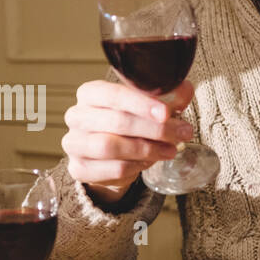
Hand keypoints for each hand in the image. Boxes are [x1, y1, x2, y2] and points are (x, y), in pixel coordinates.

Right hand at [61, 79, 194, 202]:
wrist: (109, 156)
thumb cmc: (128, 123)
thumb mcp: (148, 107)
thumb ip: (166, 97)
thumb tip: (185, 90)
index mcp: (90, 93)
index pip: (114, 95)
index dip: (141, 104)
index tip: (167, 113)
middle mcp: (76, 116)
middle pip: (116, 121)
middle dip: (153, 129)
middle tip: (181, 133)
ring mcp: (74, 143)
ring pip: (111, 146)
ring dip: (147, 149)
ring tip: (170, 149)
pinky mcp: (78, 169)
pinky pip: (112, 169)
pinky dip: (136, 166)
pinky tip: (150, 162)